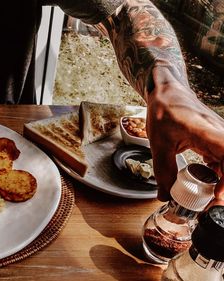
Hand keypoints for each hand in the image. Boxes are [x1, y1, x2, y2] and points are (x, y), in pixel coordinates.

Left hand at [146, 67, 223, 201]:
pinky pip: (223, 159)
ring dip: (222, 181)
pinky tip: (206, 182)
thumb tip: (165, 195)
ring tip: (207, 197)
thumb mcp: (158, 143)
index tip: (217, 194)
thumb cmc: (164, 110)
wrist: (167, 93)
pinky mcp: (216, 140)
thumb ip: (163, 170)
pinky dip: (218, 173)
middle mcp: (219, 133)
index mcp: (206, 132)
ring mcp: (219, 136)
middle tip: (210, 203)